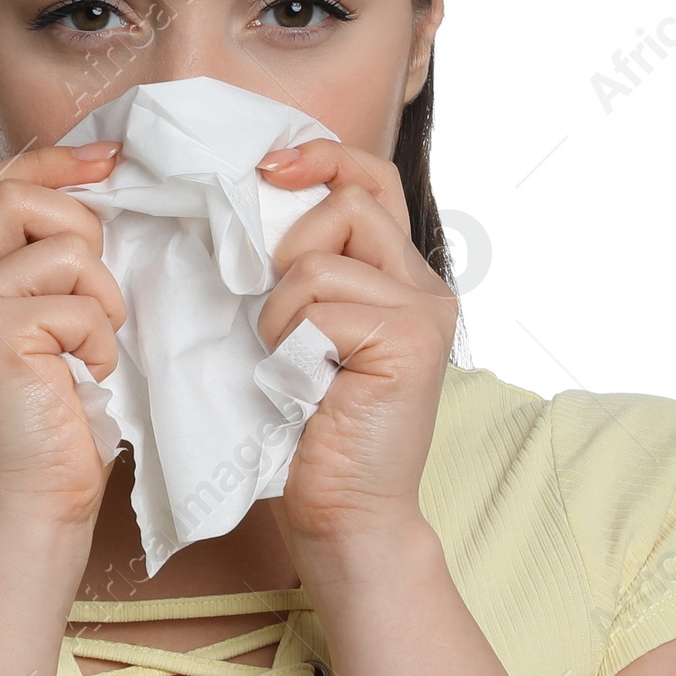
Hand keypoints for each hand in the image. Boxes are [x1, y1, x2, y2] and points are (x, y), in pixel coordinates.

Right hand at [0, 141, 127, 534]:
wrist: (29, 513)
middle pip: (18, 194)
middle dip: (82, 226)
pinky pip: (78, 302)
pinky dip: (100, 341)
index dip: (52, 165)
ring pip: (63, 246)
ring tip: (88, 352)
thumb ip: (39, 274)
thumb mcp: (38, 337)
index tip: (107, 163)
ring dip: (100, 299)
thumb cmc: (48, 433)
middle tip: (96, 295)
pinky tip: (84, 380)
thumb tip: (95, 194)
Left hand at [253, 138, 456, 544]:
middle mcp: (424, 286)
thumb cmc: (308, 433)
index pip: (370, 179)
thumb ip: (299, 272)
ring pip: (321, 259)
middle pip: (349, 201)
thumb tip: (250, 204)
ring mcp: (425, 312)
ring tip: (290, 364)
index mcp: (399, 277)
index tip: (266, 171)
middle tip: (276, 315)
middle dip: (289, 246)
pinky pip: (321, 306)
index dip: (320, 158)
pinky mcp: (411, 341)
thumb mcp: (298, 333)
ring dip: (279, 313)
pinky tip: (303, 384)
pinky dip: (289, 343)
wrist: (344, 517)